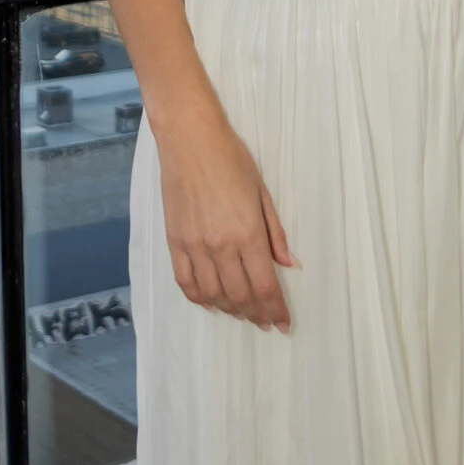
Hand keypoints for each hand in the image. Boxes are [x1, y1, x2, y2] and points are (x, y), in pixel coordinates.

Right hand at [156, 95, 298, 331]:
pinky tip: (210, 302)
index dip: (276, 310)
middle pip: (240, 296)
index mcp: (248, 233)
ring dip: (230, 309)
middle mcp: (221, 246)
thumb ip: (275, 233)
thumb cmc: (232, 160)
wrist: (189, 140)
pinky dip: (199, 298)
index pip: (264, 286)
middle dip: (256, 315)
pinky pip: (185, 281)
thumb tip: (288, 265)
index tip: (283, 324)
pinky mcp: (174, 242)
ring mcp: (194, 246)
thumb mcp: (262, 193)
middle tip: (265, 322)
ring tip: (242, 313)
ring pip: (213, 294)